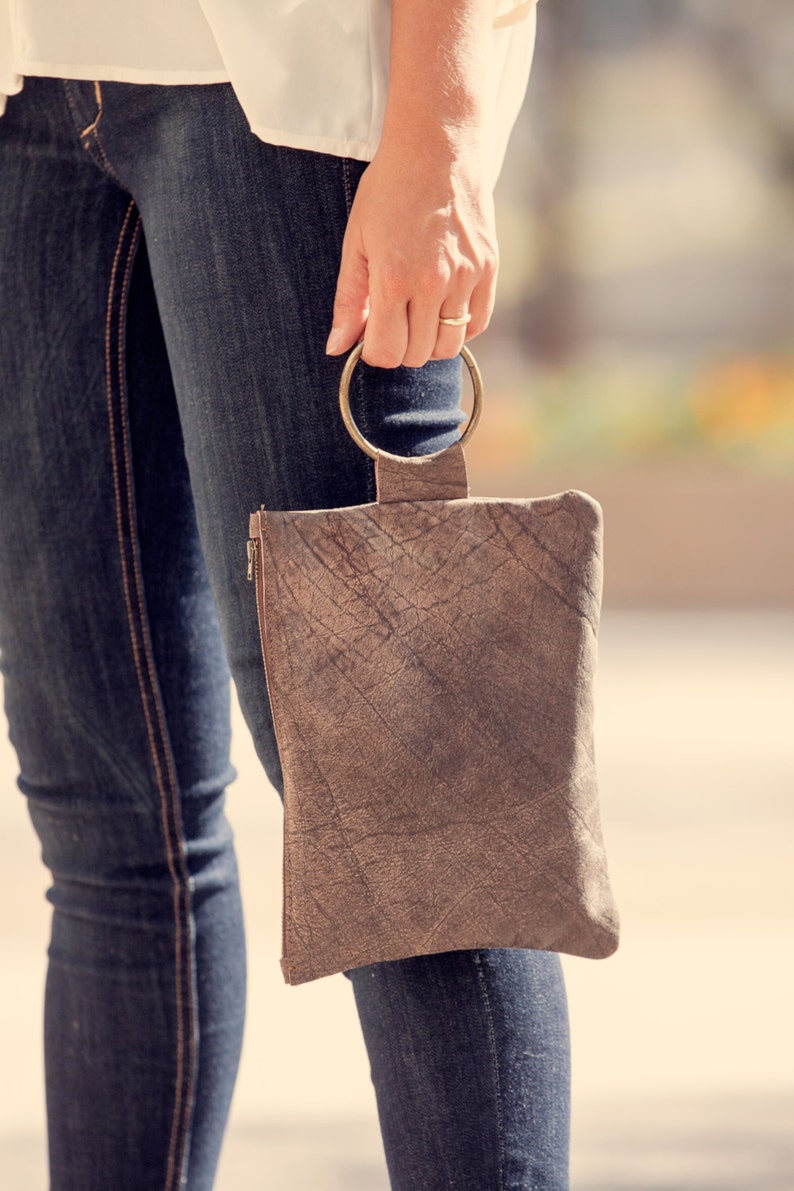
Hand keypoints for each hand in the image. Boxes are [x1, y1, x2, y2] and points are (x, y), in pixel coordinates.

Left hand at [326, 138, 497, 368]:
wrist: (438, 148)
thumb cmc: (389, 191)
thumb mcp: (357, 242)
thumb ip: (348, 300)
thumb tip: (336, 348)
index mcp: (393, 277)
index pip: (386, 352)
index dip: (374, 352)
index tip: (371, 336)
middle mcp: (433, 282)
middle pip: (417, 354)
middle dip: (400, 347)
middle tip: (392, 321)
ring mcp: (465, 277)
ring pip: (448, 346)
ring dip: (429, 342)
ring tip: (417, 316)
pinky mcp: (489, 269)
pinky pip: (477, 324)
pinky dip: (460, 327)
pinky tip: (443, 307)